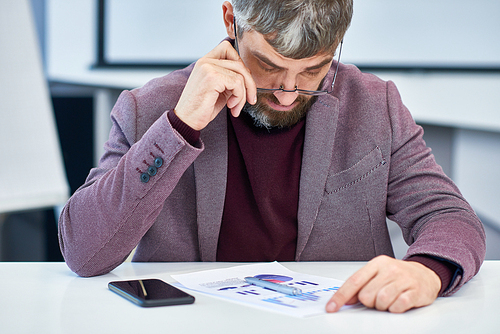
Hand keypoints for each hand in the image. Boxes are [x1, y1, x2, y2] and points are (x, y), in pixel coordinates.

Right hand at [173, 40, 256, 130]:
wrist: (187, 121)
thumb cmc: (201, 108)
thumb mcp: (219, 89)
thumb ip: (230, 79)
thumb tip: (248, 77)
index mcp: (205, 61)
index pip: (227, 48)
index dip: (240, 63)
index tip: (242, 82)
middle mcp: (205, 61)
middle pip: (239, 63)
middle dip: (249, 83)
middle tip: (250, 99)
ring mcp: (208, 68)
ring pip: (241, 75)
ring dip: (243, 95)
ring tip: (235, 107)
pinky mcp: (212, 77)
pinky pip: (237, 84)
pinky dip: (239, 98)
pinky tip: (230, 106)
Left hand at [326, 255, 440, 312]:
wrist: (425, 273)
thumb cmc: (397, 275)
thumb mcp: (377, 274)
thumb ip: (360, 285)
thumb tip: (345, 300)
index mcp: (376, 264)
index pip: (353, 282)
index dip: (340, 297)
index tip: (331, 308)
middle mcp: (389, 269)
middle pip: (366, 295)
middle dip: (370, 302)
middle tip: (378, 298)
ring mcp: (403, 280)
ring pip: (381, 301)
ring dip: (382, 306)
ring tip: (388, 301)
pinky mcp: (416, 291)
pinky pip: (398, 306)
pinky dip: (395, 309)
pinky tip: (398, 302)